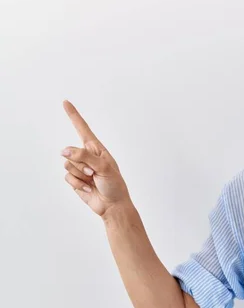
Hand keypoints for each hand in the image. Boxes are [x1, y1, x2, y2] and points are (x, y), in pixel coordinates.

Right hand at [61, 100, 130, 217]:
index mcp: (97, 149)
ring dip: (80, 175)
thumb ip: (84, 156)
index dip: (73, 115)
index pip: (82, 129)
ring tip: (93, 180)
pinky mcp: (75, 179)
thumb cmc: (114, 185)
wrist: (112, 205)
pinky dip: (77, 184)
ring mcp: (80, 167)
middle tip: (95, 173)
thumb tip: (64, 151)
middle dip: (81, 164)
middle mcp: (87, 156)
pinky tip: (88, 188)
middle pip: (71, 152)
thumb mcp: (104, 168)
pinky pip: (67, 177)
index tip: (65, 102)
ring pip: (67, 165)